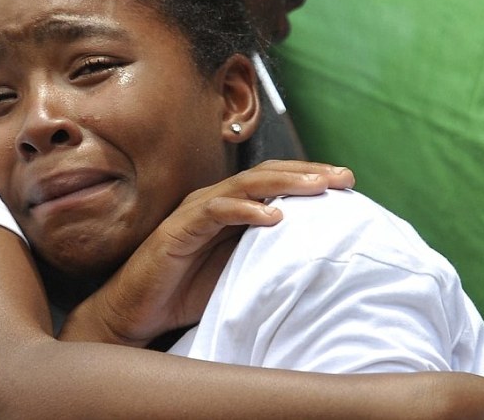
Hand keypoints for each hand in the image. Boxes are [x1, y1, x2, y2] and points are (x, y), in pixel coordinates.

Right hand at [59, 160, 353, 345]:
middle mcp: (214, 200)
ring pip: (244, 186)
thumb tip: (318, 252)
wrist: (135, 310)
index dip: (309, 176)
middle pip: (265, 175)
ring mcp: (195, 210)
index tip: (347, 181)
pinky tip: (272, 217)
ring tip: (317, 188)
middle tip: (343, 177)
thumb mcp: (239, 270)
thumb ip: (268, 254)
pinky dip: (245, 211)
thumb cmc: (187, 290)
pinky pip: (215, 212)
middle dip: (306, 173)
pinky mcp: (179, 228)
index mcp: (229, 206)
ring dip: (283, 184)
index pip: (275, 181)